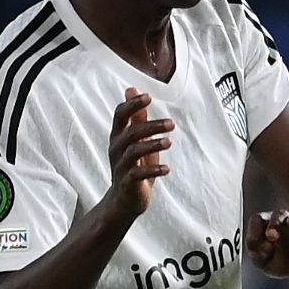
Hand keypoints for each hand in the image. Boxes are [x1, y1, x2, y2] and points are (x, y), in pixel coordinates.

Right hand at [102, 89, 172, 222]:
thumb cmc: (133, 165)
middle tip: (172, 124)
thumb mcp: (136, 140)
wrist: (125, 199)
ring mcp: (120, 166)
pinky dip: (153, 170)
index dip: (132, 105)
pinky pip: (137, 174)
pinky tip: (167, 169)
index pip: (120, 115)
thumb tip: (132, 89)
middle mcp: (116, 149)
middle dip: (150, 126)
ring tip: (170, 142)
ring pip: (134, 152)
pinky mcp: (127, 183)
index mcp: (118, 137)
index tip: (148, 96)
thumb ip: (137, 117)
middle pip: (130, 132)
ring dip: (153, 145)